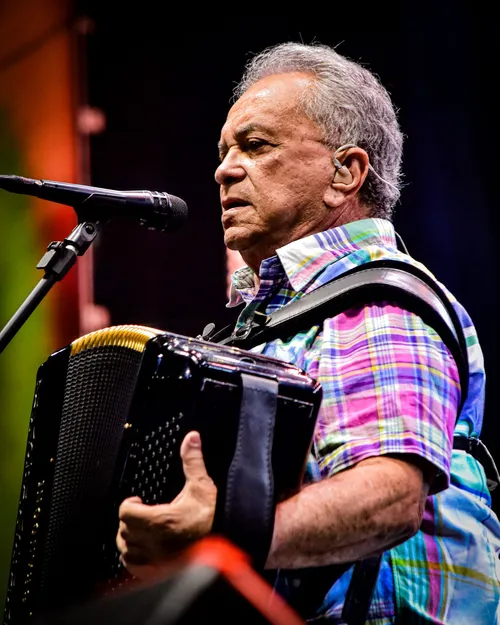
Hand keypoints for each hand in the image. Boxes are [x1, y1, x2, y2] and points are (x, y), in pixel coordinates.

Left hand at [116, 431, 216, 580]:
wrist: (230, 545)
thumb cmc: (215, 519)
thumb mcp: (203, 486)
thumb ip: (192, 462)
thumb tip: (191, 439)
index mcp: (159, 521)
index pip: (126, 512)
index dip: (130, 503)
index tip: (138, 500)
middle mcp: (152, 544)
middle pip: (124, 530)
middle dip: (130, 519)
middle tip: (140, 513)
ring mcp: (154, 562)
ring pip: (126, 550)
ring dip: (129, 538)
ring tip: (141, 530)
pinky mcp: (157, 574)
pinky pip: (133, 568)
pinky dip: (134, 558)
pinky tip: (145, 550)